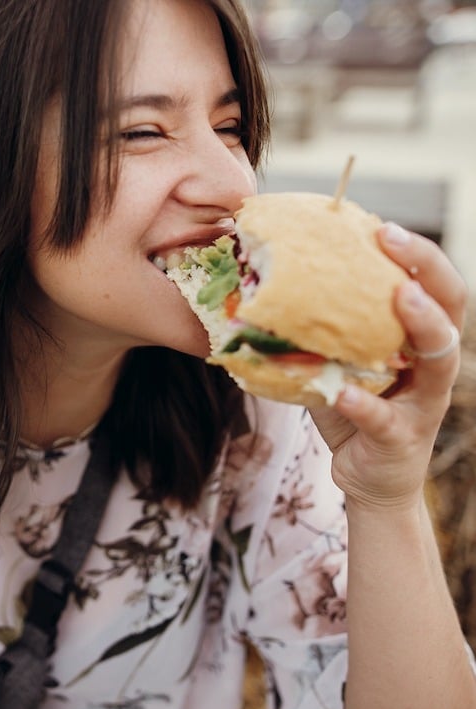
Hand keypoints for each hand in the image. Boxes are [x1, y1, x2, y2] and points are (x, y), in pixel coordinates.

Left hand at [310, 223, 466, 512]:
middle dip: (426, 268)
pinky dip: (363, 404)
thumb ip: (321, 330)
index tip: (380, 225)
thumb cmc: (353, 408)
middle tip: (391, 237)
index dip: (416, 254)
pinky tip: (340, 392)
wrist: (367, 475)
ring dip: (422, 324)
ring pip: (439, 360)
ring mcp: (423, 403)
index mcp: (419, 340)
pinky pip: (385, 418)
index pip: (433, 286)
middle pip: (450, 307)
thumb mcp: (337, 362)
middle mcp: (433, 365)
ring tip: (401, 297)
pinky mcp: (401, 438)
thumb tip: (266, 286)